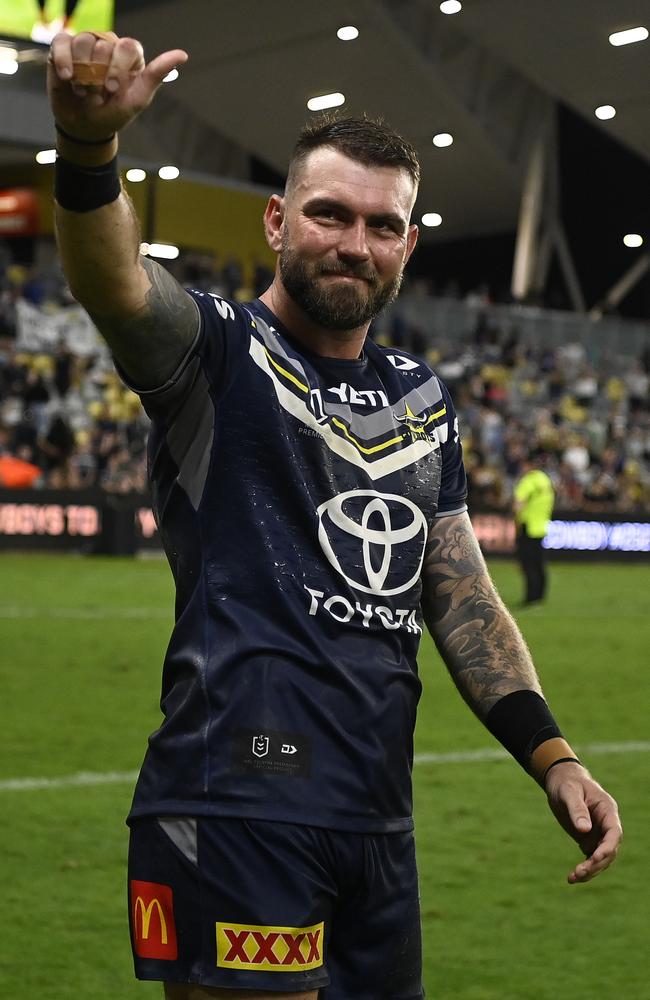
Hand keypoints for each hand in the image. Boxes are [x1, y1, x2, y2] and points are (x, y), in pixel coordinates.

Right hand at [47, 30, 187, 141]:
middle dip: (99, 76)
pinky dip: (64, 61)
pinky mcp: (64, 47)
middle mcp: (108, 44)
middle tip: (98, 96)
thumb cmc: (114, 113)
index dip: (118, 68)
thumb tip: (183, 55)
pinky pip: (63, 43)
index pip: (128, 46)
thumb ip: (157, 75)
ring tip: (83, 91)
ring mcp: (87, 44)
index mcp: (129, 54)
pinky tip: (67, 78)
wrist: (86, 127)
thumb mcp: (137, 99)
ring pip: (84, 42)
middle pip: (104, 46)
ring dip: (83, 73)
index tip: (113, 90)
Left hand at [544, 761, 621, 883]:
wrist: (561, 781)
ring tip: (572, 878)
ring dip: (590, 870)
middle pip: (609, 850)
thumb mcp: (569, 792)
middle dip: (596, 863)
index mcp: (607, 810)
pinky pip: (591, 859)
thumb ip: (577, 809)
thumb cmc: (567, 783)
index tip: (595, 857)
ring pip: (601, 859)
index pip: (614, 833)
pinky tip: (572, 877)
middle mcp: (606, 824)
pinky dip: (585, 869)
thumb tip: (585, 830)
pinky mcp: (589, 840)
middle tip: (578, 872)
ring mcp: (599, 834)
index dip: (608, 847)